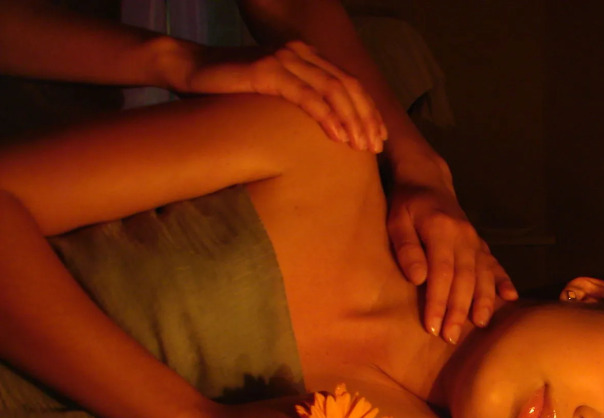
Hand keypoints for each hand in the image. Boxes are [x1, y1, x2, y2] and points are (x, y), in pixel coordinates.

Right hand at [179, 41, 385, 151]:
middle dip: (366, 118)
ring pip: (333, 90)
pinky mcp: (268, 71)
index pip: (349, 82)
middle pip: (347, 86)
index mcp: (307, 56)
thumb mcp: (274, 95)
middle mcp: (300, 52)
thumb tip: (327, 131)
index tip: (380, 136)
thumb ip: (300, 101)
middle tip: (376, 147)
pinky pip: (306, 96)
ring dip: (352, 121)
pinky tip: (338, 136)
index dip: (368, 109)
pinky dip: (327, 117)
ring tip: (362, 146)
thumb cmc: (232, 91)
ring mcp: (285, 59)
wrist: (190, 70)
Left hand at [388, 179, 517, 342]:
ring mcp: (475, 240)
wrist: (428, 180)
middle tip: (450, 337)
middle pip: (464, 279)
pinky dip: (504, 280)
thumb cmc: (407, 205)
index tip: (432, 326)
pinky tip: (511, 297)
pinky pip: (495, 263)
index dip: (438, 301)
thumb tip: (417, 278)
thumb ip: (407, 248)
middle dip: (458, 310)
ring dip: (482, 301)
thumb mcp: (396, 221)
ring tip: (480, 324)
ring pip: (483, 275)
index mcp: (441, 230)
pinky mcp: (481, 243)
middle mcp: (463, 237)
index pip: (441, 273)